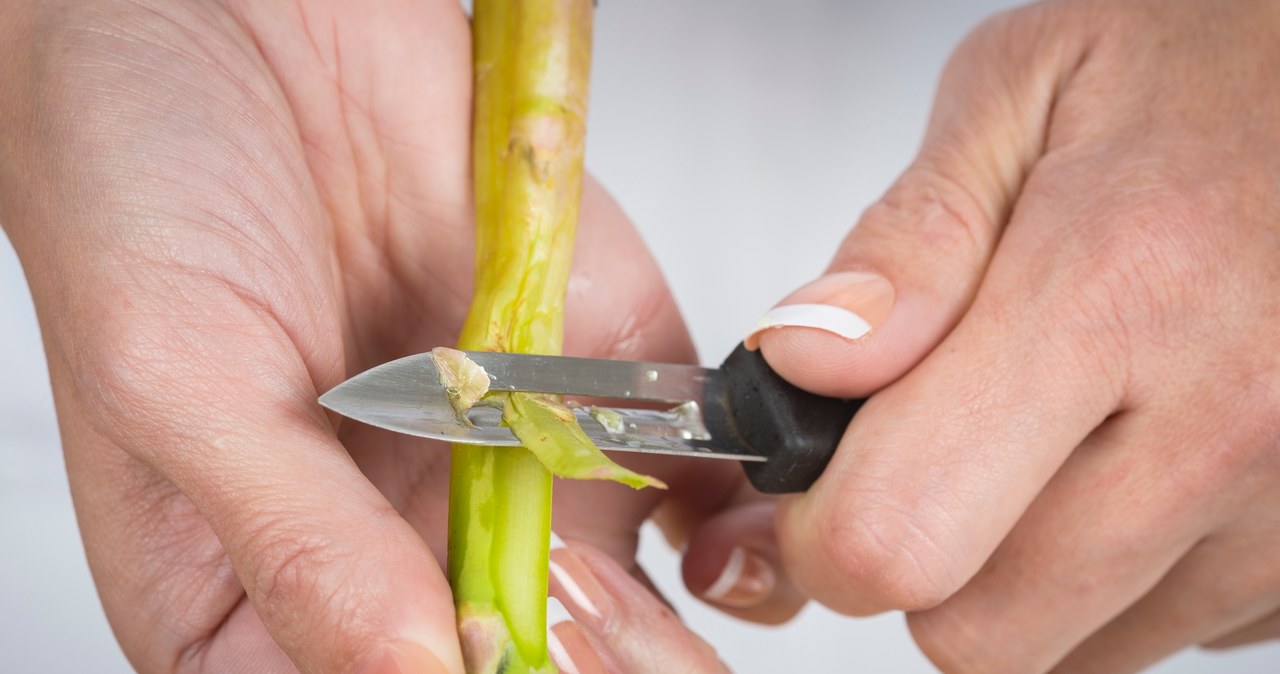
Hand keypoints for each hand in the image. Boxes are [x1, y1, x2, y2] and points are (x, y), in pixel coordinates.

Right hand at [0, 1, 733, 671]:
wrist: (238, 12)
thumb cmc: (139, 180)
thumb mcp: (180, 379)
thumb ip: (299, 537)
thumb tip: (409, 668)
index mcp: (262, 582)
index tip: (510, 666)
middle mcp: (395, 537)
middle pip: (511, 662)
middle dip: (575, 667)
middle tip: (599, 638)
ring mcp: (498, 460)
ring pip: (613, 594)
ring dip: (659, 621)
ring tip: (653, 604)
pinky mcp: (580, 370)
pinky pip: (676, 462)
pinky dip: (722, 495)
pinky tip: (729, 519)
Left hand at [677, 1, 1279, 671]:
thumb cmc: (1211, 68)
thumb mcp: (1026, 89)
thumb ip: (908, 242)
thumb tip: (806, 364)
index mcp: (1115, 294)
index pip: (904, 532)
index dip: (822, 536)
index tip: (811, 494)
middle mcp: (1227, 422)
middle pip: (981, 631)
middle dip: (914, 561)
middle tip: (920, 459)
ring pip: (1078, 649)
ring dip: (1021, 572)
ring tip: (1046, 436)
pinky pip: (1178, 631)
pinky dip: (1122, 573)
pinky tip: (1128, 458)